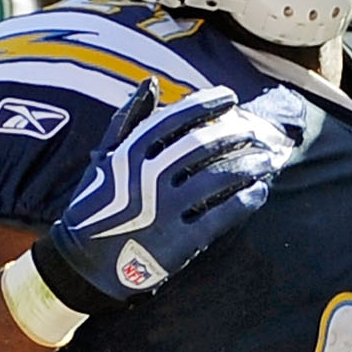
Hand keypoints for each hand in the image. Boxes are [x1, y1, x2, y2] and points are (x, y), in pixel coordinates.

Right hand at [30, 82, 309, 314]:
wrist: (83, 267)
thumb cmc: (94, 207)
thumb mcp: (103, 159)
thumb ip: (127, 121)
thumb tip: (151, 84)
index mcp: (129, 154)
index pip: (177, 119)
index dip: (207, 104)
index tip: (230, 98)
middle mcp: (148, 179)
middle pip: (203, 146)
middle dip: (236, 134)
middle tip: (256, 130)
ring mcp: (165, 211)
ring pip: (217, 179)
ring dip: (248, 165)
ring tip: (267, 159)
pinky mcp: (179, 242)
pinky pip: (222, 216)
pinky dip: (245, 201)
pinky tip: (260, 192)